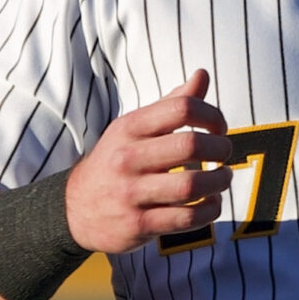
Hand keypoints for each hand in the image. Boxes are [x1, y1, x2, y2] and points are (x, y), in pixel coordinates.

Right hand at [65, 70, 237, 254]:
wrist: (74, 209)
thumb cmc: (115, 162)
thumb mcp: (133, 128)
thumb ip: (170, 103)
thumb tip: (202, 74)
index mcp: (129, 128)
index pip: (181, 108)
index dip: (212, 116)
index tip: (218, 129)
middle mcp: (127, 159)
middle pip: (191, 146)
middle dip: (221, 149)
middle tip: (224, 154)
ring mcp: (131, 194)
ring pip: (192, 185)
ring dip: (220, 181)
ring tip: (222, 178)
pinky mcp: (138, 225)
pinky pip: (186, 218)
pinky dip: (210, 210)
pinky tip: (211, 203)